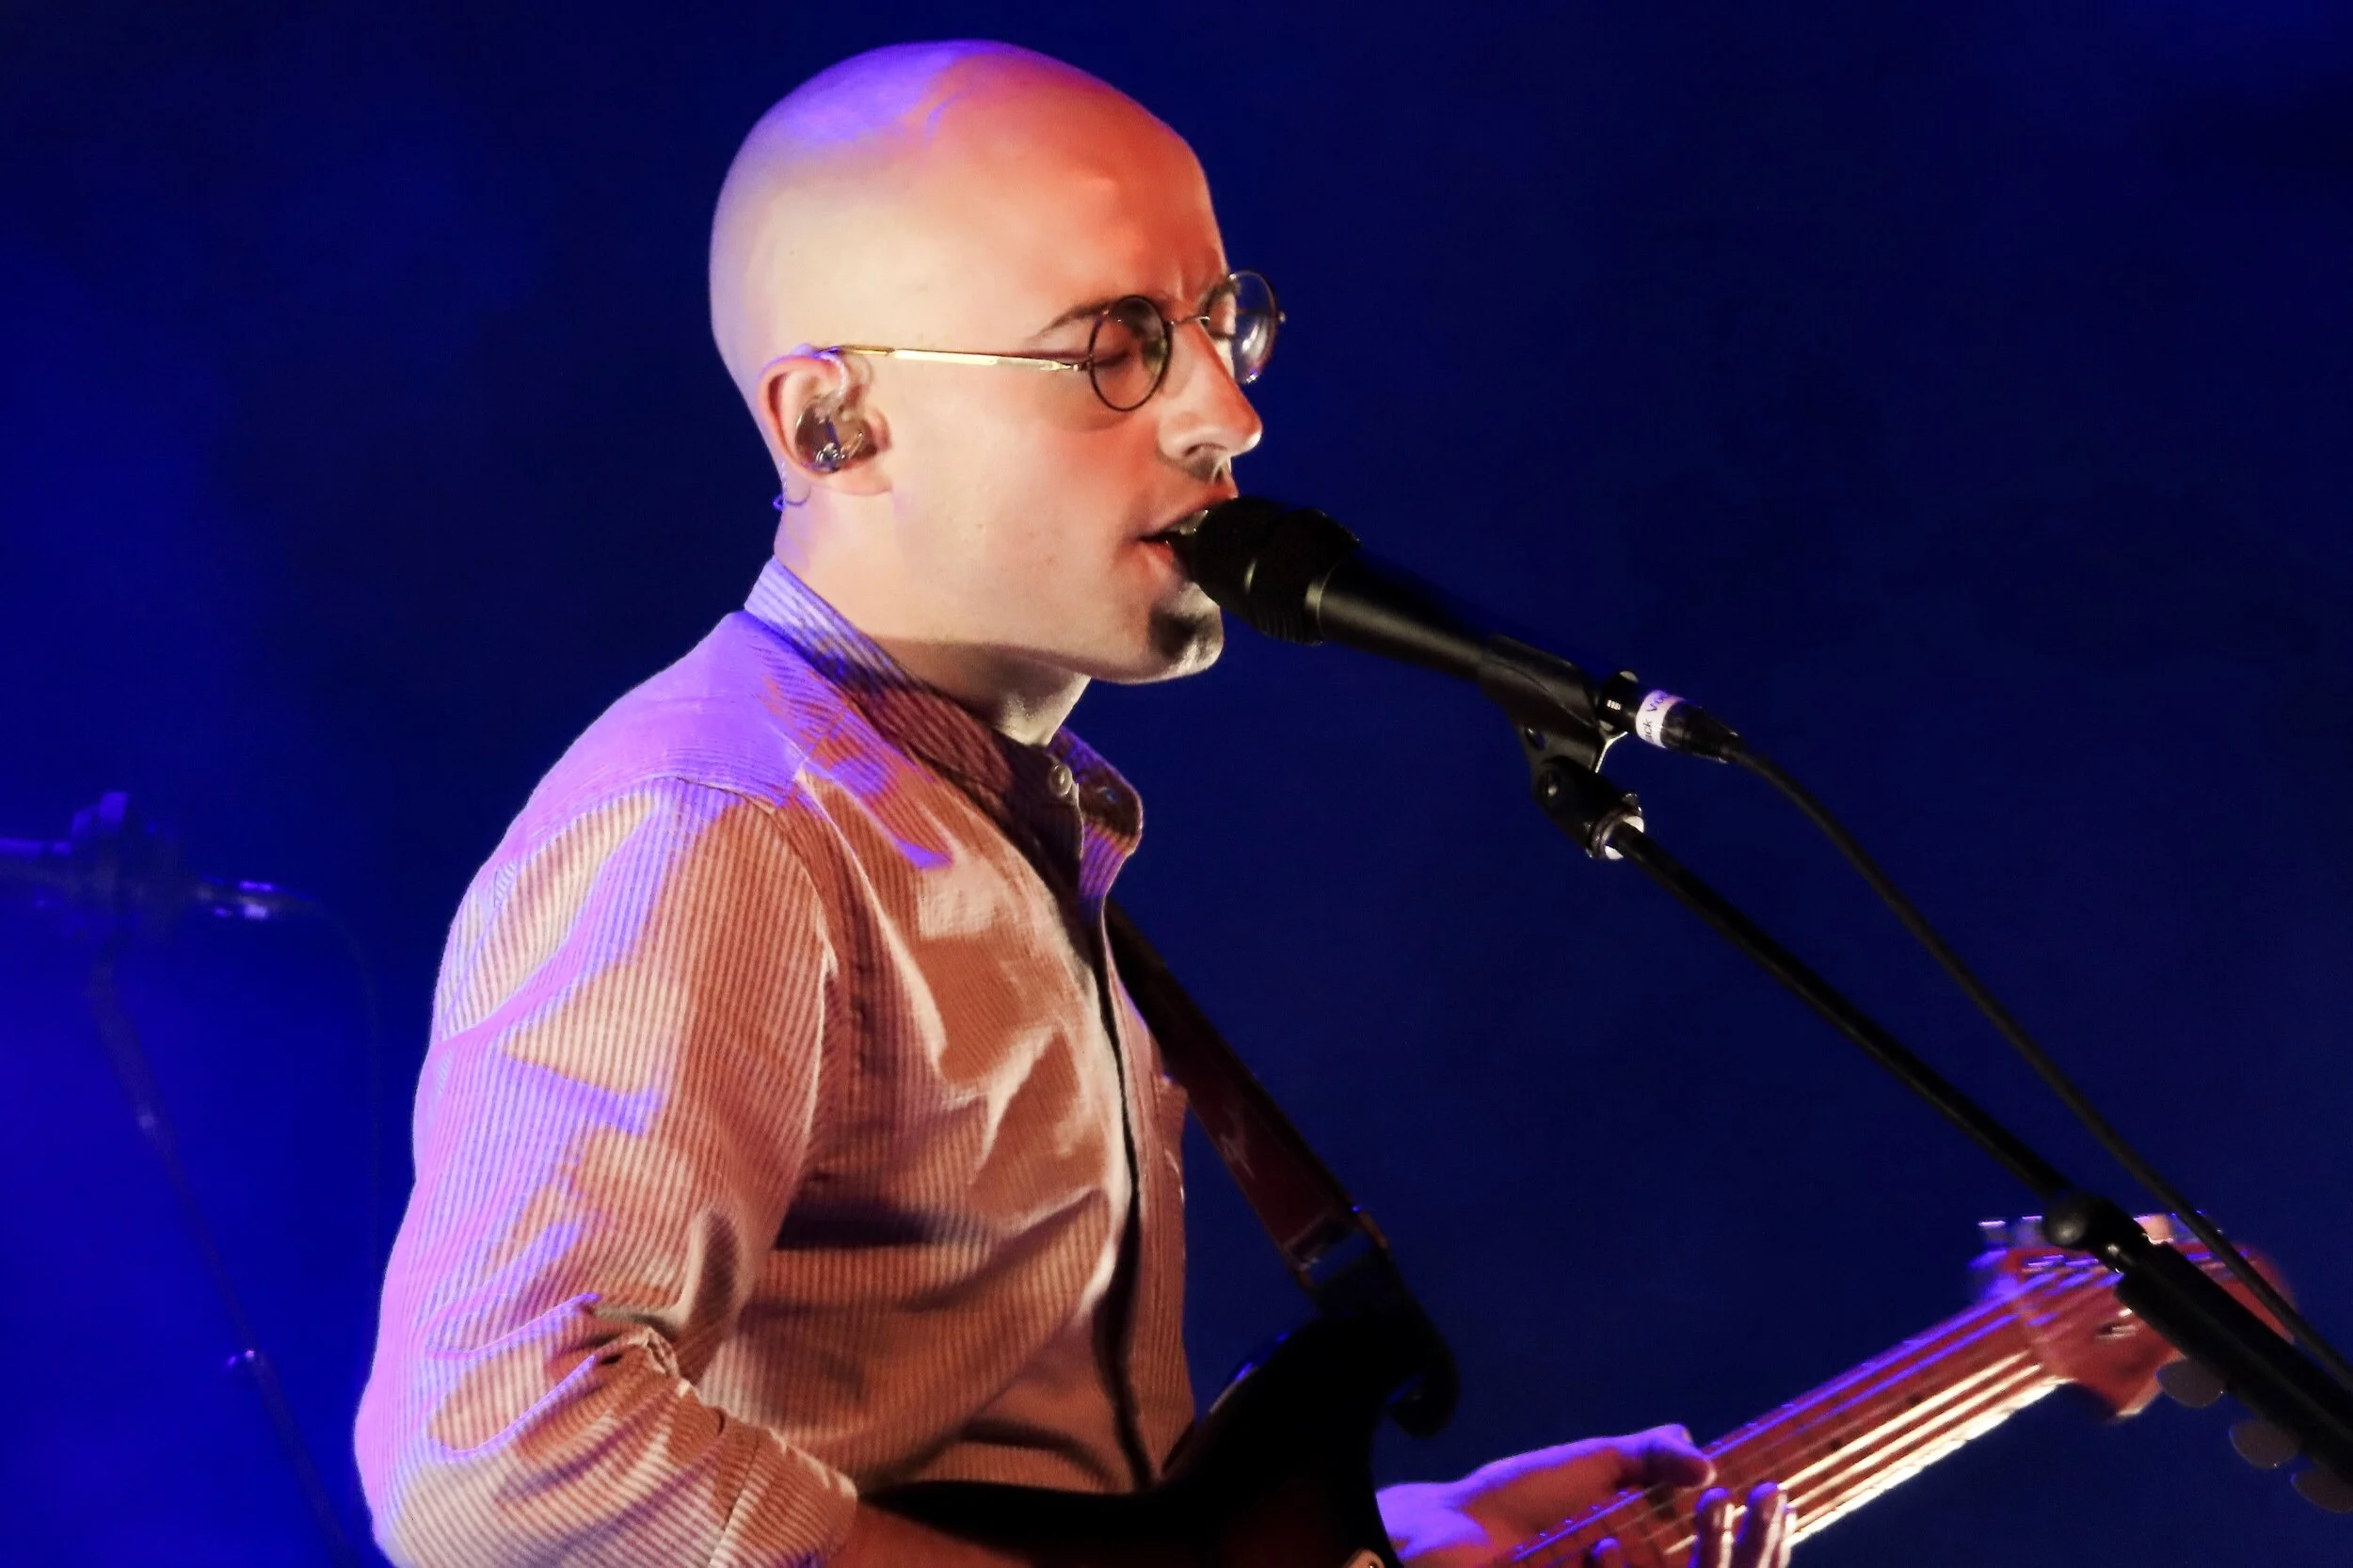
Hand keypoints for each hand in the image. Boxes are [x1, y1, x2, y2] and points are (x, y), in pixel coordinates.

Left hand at [1378, 1424, 1795, 1567]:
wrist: (1447, 1533)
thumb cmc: (1517, 1500)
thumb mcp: (1590, 1467)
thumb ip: (1646, 1456)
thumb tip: (1706, 1456)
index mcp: (1647, 1553)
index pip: (1720, 1559)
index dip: (1759, 1540)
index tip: (1777, 1499)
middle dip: (1737, 1551)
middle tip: (1731, 1508)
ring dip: (1683, 1563)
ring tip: (1638, 1534)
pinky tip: (1599, 1552)